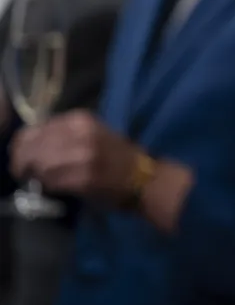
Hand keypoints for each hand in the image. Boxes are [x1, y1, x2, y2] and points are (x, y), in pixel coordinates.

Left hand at [10, 110, 141, 203]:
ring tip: (42, 179)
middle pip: (32, 148)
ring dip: (36, 175)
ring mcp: (83, 156)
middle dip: (23, 163)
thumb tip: (28, 144)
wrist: (142, 177)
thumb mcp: (90, 133)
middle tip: (25, 173)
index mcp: (80, 119)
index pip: (33, 130)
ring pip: (39, 165)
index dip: (21, 146)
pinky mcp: (84, 178)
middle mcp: (81, 134)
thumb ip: (61, 134)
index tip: (21, 157)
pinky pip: (51, 182)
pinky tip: (56, 185)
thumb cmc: (114, 155)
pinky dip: (48, 185)